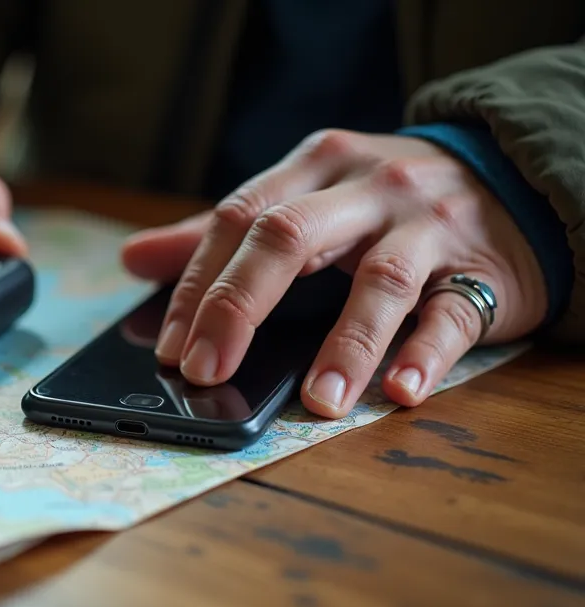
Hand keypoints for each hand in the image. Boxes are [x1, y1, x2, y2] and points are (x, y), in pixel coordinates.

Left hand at [121, 130, 547, 417]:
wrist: (512, 181)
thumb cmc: (384, 204)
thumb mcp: (306, 198)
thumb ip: (223, 233)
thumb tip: (133, 258)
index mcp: (316, 166)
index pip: (239, 217)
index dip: (199, 284)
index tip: (170, 347)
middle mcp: (369, 189)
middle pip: (291, 237)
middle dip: (239, 305)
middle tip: (204, 372)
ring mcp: (430, 226)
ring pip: (381, 281)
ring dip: (345, 344)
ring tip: (316, 400)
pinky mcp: (484, 271)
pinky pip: (453, 314)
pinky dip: (426, 354)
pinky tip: (399, 391)